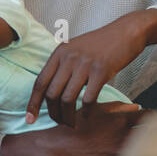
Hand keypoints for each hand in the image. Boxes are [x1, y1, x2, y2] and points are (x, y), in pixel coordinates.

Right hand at [2, 103, 148, 155]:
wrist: (57, 149)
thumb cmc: (75, 126)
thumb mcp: (95, 110)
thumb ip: (117, 107)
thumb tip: (136, 107)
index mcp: (120, 120)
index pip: (148, 118)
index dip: (152, 119)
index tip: (152, 120)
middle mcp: (123, 137)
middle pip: (151, 136)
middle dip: (155, 134)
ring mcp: (119, 154)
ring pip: (144, 151)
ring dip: (147, 148)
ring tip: (149, 147)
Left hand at [27, 12, 155, 127]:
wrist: (127, 32)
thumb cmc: (102, 44)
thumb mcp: (76, 49)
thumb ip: (63, 66)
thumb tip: (51, 92)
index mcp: (59, 53)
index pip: (40, 82)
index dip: (33, 103)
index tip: (29, 119)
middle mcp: (69, 58)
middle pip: (52, 94)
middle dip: (53, 113)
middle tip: (59, 123)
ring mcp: (84, 64)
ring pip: (68, 99)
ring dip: (68, 116)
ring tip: (71, 124)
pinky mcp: (101, 71)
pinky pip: (88, 98)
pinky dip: (87, 112)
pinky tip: (88, 116)